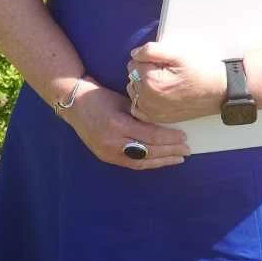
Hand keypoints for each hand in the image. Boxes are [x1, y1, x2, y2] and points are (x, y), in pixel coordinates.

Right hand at [62, 79, 188, 169]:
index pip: (151, 136)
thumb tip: (165, 122)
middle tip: (187, 150)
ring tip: (178, 158)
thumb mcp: (124, 101)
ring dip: (161, 160)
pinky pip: (131, 164)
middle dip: (170, 151)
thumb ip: (142, 114)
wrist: (74, 104)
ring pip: (141, 162)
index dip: (169, 138)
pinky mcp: (106, 157)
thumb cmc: (100, 96)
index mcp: (118, 125)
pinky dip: (148, 163)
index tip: (184, 136)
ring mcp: (108, 152)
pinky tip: (160, 161)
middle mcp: (113, 142)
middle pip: (148, 151)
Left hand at [126, 40, 225, 123]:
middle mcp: (147, 100)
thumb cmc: (200, 71)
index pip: (134, 61)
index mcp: (150, 82)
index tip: (163, 61)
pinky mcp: (157, 118)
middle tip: (165, 71)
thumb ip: (151, 51)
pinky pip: (138, 107)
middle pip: (132, 75)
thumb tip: (134, 54)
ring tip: (163, 81)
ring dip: (142, 84)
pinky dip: (142, 99)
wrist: (219, 92)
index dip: (148, 58)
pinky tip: (156, 93)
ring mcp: (151, 112)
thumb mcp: (177, 54)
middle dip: (144, 70)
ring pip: (134, 90)